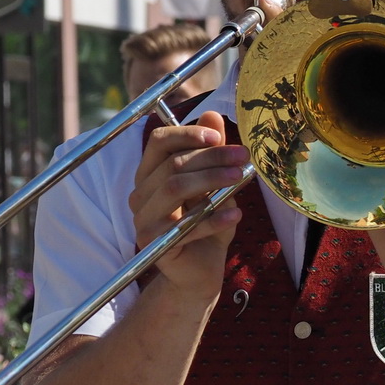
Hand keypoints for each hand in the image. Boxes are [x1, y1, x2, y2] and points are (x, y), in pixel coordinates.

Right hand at [130, 112, 246, 291]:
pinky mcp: (154, 244)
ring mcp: (143, 220)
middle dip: (212, 157)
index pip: (158, 142)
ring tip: (242, 178)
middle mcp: (140, 195)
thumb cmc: (207, 223)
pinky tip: (236, 213)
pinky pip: (184, 226)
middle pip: (173, 164)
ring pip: (176, 188)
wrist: (200, 271)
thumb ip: (210, 152)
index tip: (218, 136)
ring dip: (213, 180)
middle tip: (244, 157)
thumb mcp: (214, 183)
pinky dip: (213, 218)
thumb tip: (212, 114)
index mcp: (150, 174)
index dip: (187, 134)